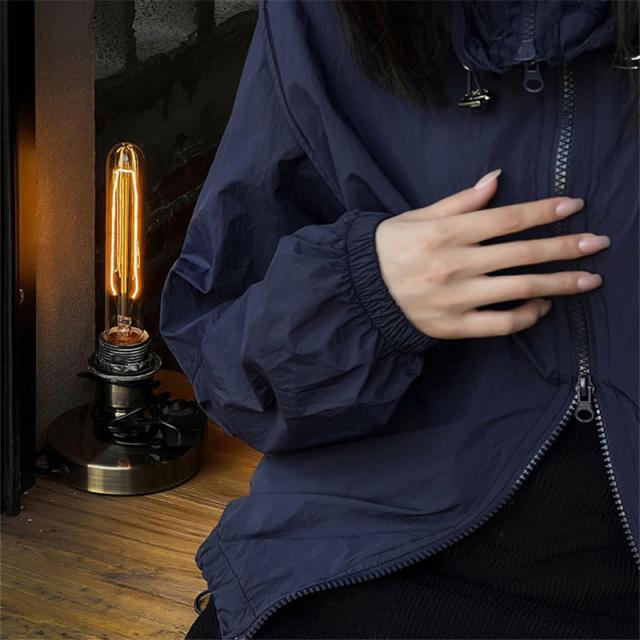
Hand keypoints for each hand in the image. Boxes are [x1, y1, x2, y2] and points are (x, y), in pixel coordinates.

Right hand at [374, 169, 609, 338]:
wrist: (362, 291)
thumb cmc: (390, 248)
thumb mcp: (418, 216)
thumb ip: (459, 200)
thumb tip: (496, 179)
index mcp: (447, 232)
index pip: (507, 219)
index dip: (544, 211)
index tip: (574, 206)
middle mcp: (456, 264)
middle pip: (523, 253)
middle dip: (565, 246)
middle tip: (599, 243)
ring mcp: (457, 298)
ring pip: (520, 289)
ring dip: (560, 283)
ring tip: (590, 279)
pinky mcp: (454, 326)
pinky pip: (501, 323)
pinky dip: (527, 315)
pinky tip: (542, 306)